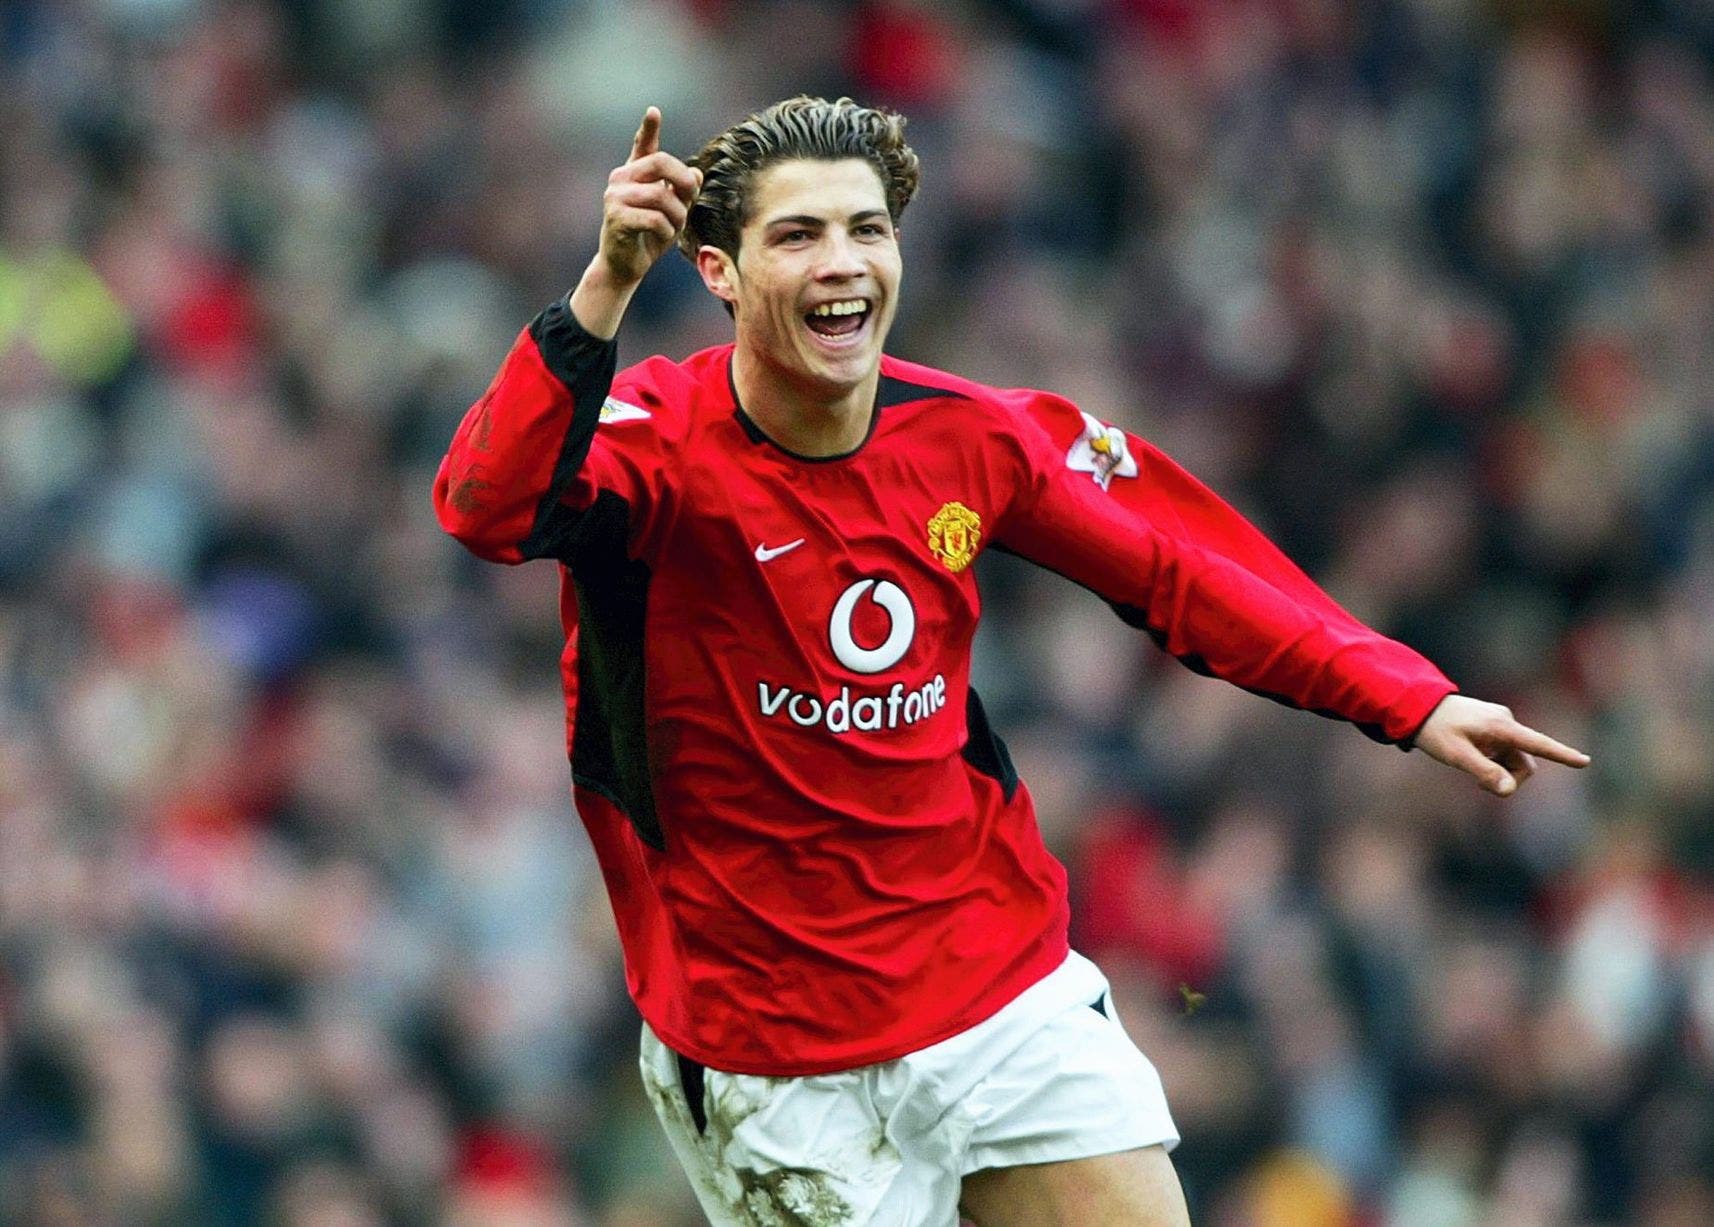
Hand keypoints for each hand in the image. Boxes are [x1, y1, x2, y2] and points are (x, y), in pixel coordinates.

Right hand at [596, 107, 701, 288]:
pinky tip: (661, 237)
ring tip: (673, 228)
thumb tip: (696, 173)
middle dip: (683, 182)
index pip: (643, 145)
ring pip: (662, 196)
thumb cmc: (649, 236)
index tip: (654, 111)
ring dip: (678, 216)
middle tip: (690, 199)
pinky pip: (656, 219)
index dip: (649, 128)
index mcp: (634, 173)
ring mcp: (615, 196)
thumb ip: (683, 192)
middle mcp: (621, 179)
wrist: (625, 266)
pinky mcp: (616, 217)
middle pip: (661, 163)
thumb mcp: (672, 212)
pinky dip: (667, 231)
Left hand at [1413, 694, 1589, 796]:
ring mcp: (1501, 723)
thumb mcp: (1456, 755)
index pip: (1538, 744)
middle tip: (1479, 784)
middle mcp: (1506, 722)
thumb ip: (1484, 772)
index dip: (1562, 755)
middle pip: (1525, 762)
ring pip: (1514, 758)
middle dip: (1510, 778)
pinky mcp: (1494, 726)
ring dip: (1500, 770)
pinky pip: (1504, 751)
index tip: (1585, 761)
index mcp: (1501, 727)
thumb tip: (1509, 790)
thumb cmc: (1436, 730)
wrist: (1417, 705)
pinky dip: (1494, 761)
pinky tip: (1472, 755)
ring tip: (1470, 767)